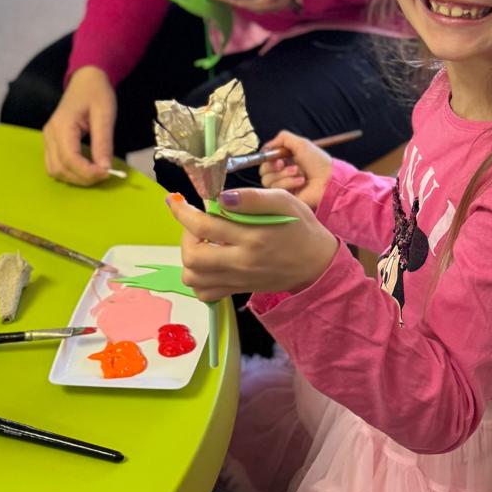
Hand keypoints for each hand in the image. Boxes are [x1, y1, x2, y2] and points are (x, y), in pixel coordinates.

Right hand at [43, 66, 116, 184]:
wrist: (86, 80)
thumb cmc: (96, 93)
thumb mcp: (105, 114)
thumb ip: (103, 142)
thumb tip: (105, 168)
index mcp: (62, 125)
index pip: (69, 159)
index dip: (87, 172)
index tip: (107, 173)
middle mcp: (49, 134)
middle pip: (59, 168)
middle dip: (82, 178)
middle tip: (105, 174)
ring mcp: (47, 139)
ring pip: (54, 170)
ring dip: (75, 178)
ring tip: (96, 173)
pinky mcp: (50, 142)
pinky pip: (54, 165)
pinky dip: (69, 172)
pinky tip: (86, 169)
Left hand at [172, 187, 338, 301]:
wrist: (316, 264)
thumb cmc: (300, 227)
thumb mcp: (284, 201)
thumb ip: (253, 198)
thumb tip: (221, 197)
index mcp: (253, 236)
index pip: (204, 225)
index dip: (182, 211)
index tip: (175, 200)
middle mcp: (242, 262)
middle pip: (193, 256)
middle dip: (185, 235)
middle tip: (196, 222)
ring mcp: (238, 280)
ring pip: (193, 278)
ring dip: (189, 257)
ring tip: (202, 240)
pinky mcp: (238, 290)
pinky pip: (205, 293)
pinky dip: (198, 278)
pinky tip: (208, 262)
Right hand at [259, 130, 332, 210]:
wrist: (328, 179)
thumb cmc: (318, 161)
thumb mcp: (301, 143)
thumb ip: (283, 138)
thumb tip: (267, 146)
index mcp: (285, 159)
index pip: (265, 159)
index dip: (267, 157)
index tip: (275, 156)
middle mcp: (282, 172)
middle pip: (262, 170)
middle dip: (272, 166)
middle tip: (283, 164)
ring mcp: (283, 186)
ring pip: (267, 180)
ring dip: (284, 174)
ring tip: (299, 173)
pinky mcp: (285, 197)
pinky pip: (276, 190)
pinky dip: (289, 183)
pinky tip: (301, 182)